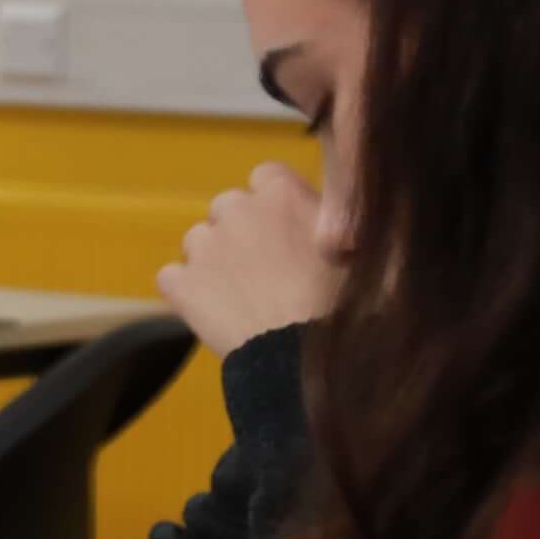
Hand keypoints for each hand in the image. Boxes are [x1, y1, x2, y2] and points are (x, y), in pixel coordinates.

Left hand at [156, 162, 342, 354]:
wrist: (302, 362)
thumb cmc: (346, 309)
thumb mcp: (366, 255)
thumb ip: (348, 222)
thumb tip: (345, 218)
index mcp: (282, 195)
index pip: (267, 176)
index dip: (276, 204)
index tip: (288, 230)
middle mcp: (237, 209)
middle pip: (229, 206)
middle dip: (243, 230)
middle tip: (267, 268)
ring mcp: (203, 246)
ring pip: (198, 240)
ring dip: (214, 260)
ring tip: (243, 295)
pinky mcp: (179, 284)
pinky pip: (173, 277)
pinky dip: (186, 291)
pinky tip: (213, 312)